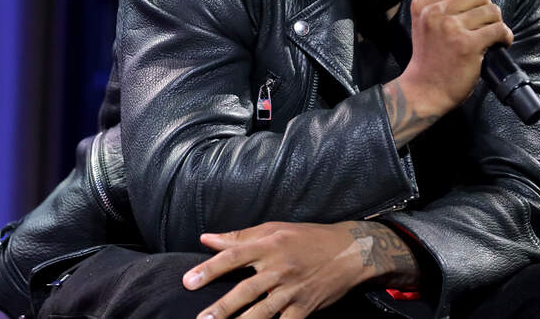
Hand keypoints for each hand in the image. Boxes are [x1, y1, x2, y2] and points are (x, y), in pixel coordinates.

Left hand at [182, 221, 418, 318]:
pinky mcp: (304, 308)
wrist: (350, 252)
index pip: (234, 256)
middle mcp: (280, 268)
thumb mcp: (275, 229)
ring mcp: (293, 291)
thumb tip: (206, 239)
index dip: (210, 269)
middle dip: (222, 308)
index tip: (189, 282)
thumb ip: (239, 237)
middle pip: (245, 291)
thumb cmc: (308, 238)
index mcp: (270, 245)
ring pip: (262, 313)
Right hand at [388, 0, 512, 145]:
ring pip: (492, 10)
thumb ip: (441, 4)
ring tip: (490, 35)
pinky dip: (505, 37)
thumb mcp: (424, 22)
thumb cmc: (429, 58)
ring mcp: (451, 27)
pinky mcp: (468, 44)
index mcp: (423, 3)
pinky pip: (499, 29)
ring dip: (496, 23)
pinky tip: (500, 43)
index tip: (475, 5)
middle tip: (484, 23)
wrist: (425, 90)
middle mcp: (435, 12)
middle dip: (487, 8)